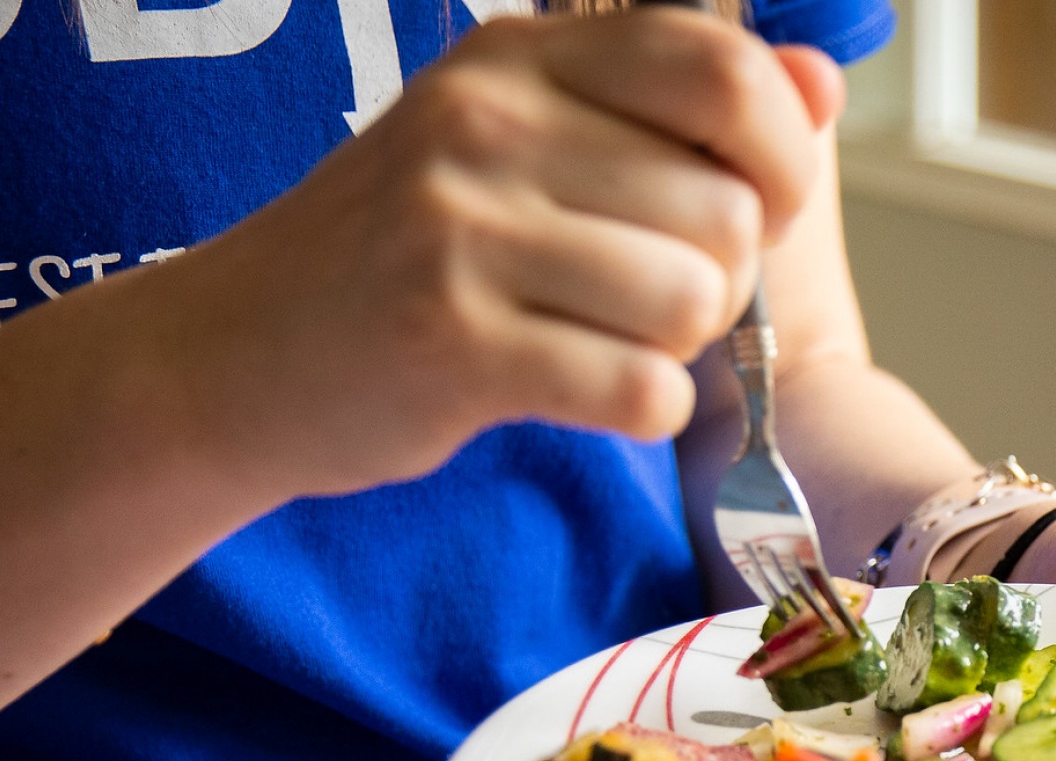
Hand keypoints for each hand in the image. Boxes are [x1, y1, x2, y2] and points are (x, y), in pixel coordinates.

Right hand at [146, 10, 843, 496]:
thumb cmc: (402, 252)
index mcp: (518, 57)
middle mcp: (488, 123)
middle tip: (641, 298)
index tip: (755, 207)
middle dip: (718, 279)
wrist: (234, 354)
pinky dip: (640, 408)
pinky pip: (640, 388)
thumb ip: (671, 113)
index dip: (780, 155)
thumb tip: (821, 86)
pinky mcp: (453, 345)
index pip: (721, 71)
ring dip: (675, 346)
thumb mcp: (521, 145)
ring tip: (601, 340)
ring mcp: (463, 232)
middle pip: (724, 211)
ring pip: (692, 302)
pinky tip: (585, 392)